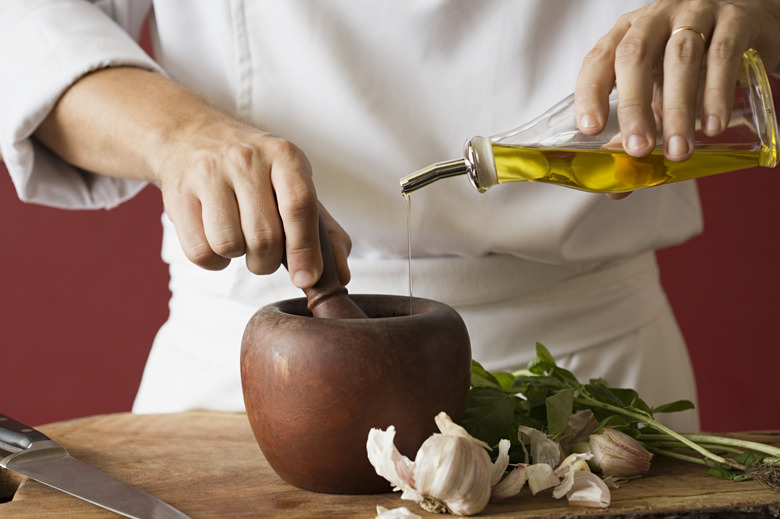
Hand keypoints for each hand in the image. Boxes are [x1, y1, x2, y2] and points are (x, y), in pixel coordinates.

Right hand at [154, 116, 350, 286]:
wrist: (190, 136)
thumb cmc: (253, 172)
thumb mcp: (293, 185)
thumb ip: (322, 230)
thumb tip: (341, 277)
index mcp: (284, 155)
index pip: (299, 205)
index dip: (305, 249)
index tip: (307, 278)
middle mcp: (246, 159)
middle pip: (264, 236)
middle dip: (268, 261)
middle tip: (266, 253)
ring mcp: (209, 174)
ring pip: (229, 245)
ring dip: (239, 258)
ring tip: (239, 239)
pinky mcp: (178, 194)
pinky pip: (200, 252)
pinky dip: (213, 260)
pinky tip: (216, 239)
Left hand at [575, 0, 779, 162]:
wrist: (750, 24)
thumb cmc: (693, 61)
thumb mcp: (659, 90)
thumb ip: (639, 131)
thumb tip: (618, 186)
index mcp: (627, 34)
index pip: (599, 59)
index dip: (590, 93)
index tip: (590, 128)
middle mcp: (655, 19)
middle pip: (634, 56)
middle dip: (633, 106)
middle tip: (638, 148)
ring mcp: (695, 13)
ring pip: (680, 58)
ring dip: (677, 109)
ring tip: (677, 150)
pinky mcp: (735, 19)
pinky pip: (723, 54)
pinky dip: (716, 93)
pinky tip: (712, 126)